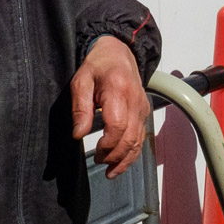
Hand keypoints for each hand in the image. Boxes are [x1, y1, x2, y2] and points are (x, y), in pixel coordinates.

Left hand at [71, 35, 150, 178]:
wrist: (118, 51)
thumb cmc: (98, 65)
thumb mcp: (81, 81)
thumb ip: (80, 108)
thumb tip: (78, 134)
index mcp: (118, 91)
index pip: (118, 126)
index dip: (107, 144)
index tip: (95, 152)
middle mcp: (135, 101)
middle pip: (130, 138)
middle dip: (115, 156)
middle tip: (99, 162)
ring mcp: (142, 107)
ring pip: (139, 141)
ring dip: (125, 160)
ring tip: (110, 172)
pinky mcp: (144, 112)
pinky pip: (141, 137)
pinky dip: (133, 153)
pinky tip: (122, 162)